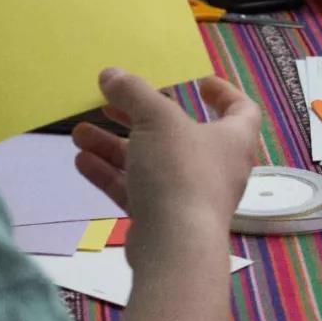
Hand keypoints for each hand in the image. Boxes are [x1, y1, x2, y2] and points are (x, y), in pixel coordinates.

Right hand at [71, 69, 260, 264]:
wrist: (175, 247)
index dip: (224, 93)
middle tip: (111, 104)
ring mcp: (190, 196)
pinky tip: (82, 161)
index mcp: (234, 139)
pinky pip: (137, 190)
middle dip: (141, 118)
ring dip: (116, 146)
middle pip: (180, 134)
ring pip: (152, 163)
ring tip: (80, 133)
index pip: (241, 109)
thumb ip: (134, 93)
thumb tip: (111, 74)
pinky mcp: (164, 220)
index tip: (200, 82)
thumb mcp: (157, 120)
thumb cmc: (181, 171)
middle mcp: (218, 166)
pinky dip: (112, 174)